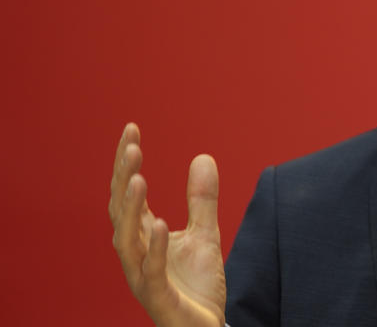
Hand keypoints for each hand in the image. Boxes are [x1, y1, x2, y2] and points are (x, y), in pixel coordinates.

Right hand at [109, 123, 226, 326]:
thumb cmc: (196, 285)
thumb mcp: (205, 233)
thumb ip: (202, 199)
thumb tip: (203, 155)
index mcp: (143, 235)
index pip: (128, 192)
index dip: (126, 162)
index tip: (131, 128)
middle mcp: (135, 252)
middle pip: (122, 210)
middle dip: (123, 177)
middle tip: (131, 146)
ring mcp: (142, 275)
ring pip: (128, 238)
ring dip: (131, 207)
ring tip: (138, 176)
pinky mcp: (158, 296)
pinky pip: (150, 270)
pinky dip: (154, 246)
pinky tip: (160, 223)